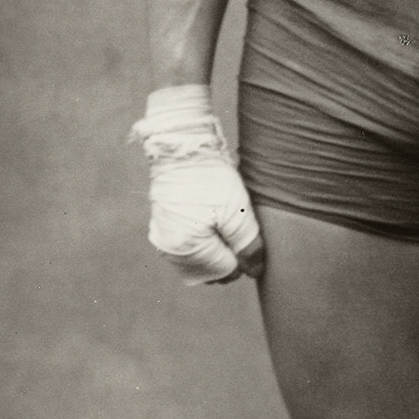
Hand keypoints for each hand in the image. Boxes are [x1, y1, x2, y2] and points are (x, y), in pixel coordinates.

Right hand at [131, 85, 265, 286]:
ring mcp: (163, 239)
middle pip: (210, 269)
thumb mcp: (238, 213)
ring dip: (215, 248)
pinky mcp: (163, 226)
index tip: (244, 229)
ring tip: (224, 220)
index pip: (225, 272)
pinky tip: (212, 219)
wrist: (182, 147)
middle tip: (237, 225)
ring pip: (198, 259)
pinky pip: (187, 247)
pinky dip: (202, 240)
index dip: (242, 256)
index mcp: (187, 249)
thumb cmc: (211, 179)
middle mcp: (169, 249)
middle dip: (228, 254)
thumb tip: (255, 272)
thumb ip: (248, 247)